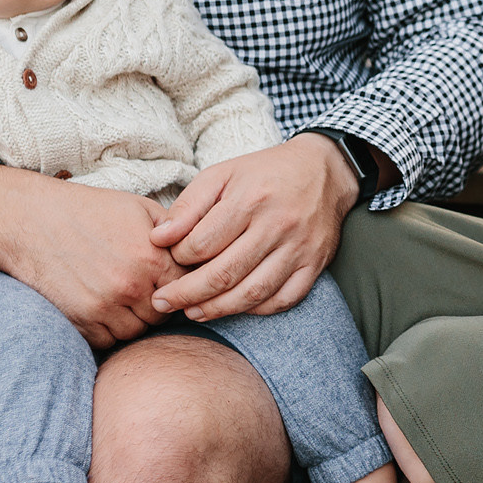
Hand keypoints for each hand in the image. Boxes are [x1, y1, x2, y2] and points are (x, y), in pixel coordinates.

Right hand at [0, 162, 175, 347]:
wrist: (31, 219)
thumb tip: (200, 250)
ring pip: (136, 332)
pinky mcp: (79, 322)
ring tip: (123, 297)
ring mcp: (103, 308)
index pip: (186, 287)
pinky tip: (104, 307)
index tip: (170, 278)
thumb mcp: (139, 208)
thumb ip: (175, 231)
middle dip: (159, 304)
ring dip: (134, 319)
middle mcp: (130, 287)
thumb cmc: (88, 210)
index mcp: (150, 258)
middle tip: (146, 289)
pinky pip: (107, 341)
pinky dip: (108, 330)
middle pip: (163, 315)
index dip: (181, 283)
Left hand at [148, 135, 356, 321]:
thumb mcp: (221, 174)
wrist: (323, 170)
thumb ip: (188, 206)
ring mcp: (299, 248)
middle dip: (186, 294)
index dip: (179, 258)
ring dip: (217, 309)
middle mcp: (276, 225)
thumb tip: (159, 238)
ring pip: (252, 293)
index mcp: (249, 200)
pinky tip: (235, 307)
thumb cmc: (264, 173)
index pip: (202, 243)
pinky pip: (283, 299)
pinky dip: (257, 310)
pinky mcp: (315, 264)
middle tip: (162, 302)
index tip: (169, 260)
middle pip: (224, 274)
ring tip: (193, 312)